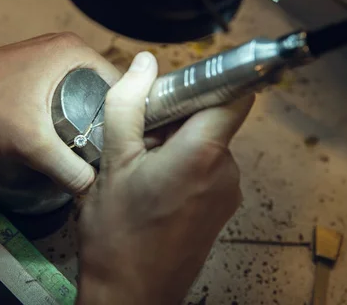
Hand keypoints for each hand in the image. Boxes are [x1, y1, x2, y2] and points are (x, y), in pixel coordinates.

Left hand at [0, 32, 119, 191]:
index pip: (120, 85)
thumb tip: (94, 187)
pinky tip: (65, 140)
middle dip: (107, 122)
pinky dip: (67, 114)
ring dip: (86, 120)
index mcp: (73, 51)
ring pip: (82, 94)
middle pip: (103, 91)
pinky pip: (63, 94)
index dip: (128, 116)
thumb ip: (67, 167)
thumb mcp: (30, 143)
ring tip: (91, 153)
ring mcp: (46, 58)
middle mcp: (64, 48)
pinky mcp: (31, 71)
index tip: (129, 146)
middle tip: (109, 155)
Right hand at [76, 52, 252, 304]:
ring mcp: (227, 193)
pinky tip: (151, 186)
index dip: (212, 77)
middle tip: (137, 135)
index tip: (180, 83)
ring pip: (205, 143)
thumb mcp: (112, 163)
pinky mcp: (220, 208)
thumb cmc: (118, 237)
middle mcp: (225, 171)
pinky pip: (206, 168)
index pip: (235, 92)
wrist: (130, 296)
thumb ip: (128, 106)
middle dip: (175, 116)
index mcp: (202, 153)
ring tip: (139, 168)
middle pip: (212, 117)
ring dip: (174, 143)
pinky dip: (182, 164)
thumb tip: (144, 65)